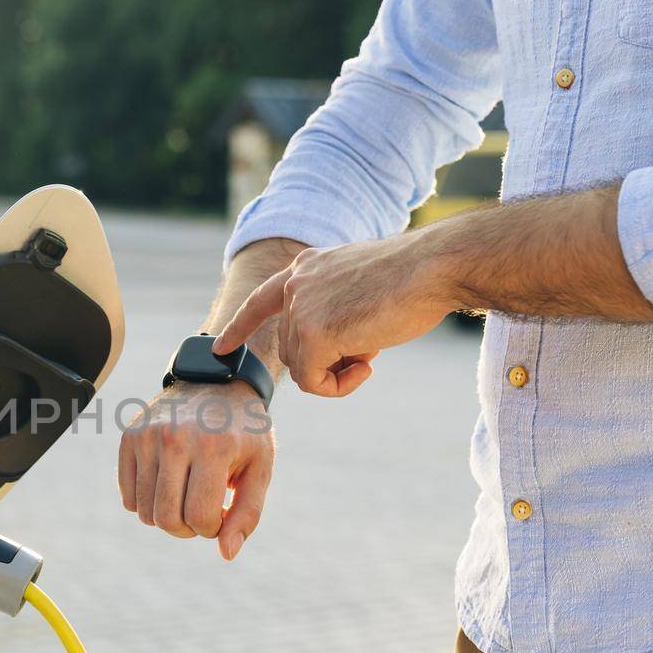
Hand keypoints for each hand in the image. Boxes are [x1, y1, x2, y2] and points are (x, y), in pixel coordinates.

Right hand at [117, 381, 273, 559]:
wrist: (216, 382)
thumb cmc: (243, 432)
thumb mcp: (259, 468)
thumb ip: (247, 513)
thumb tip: (226, 553)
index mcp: (213, 447)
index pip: (200, 518)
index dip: (213, 528)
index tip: (223, 512)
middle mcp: (175, 438)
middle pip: (167, 519)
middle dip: (187, 529)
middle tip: (203, 512)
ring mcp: (147, 436)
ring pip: (145, 513)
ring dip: (167, 518)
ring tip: (187, 497)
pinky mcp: (129, 438)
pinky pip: (129, 498)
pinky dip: (147, 504)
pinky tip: (168, 486)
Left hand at [214, 237, 453, 396]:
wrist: (434, 266)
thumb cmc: (415, 278)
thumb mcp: (361, 285)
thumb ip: (335, 307)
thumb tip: (330, 347)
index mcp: (307, 267)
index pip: (261, 300)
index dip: (239, 326)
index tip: (218, 347)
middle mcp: (296, 283)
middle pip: (293, 347)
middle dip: (328, 358)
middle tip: (368, 347)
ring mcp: (300, 307)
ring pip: (304, 368)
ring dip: (339, 371)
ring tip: (373, 347)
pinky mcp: (312, 334)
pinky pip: (313, 382)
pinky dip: (339, 386)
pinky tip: (367, 366)